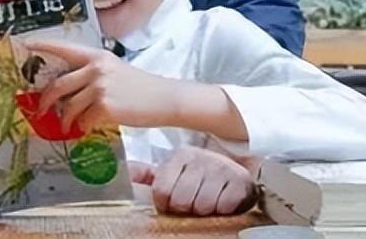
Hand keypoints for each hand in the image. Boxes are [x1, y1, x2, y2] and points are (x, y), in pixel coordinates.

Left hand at [29, 40, 175, 132]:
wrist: (164, 99)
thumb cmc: (141, 87)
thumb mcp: (116, 70)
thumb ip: (94, 73)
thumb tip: (69, 89)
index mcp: (97, 56)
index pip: (65, 48)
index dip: (44, 45)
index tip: (26, 45)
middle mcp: (96, 69)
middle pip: (59, 84)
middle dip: (46, 99)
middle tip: (41, 109)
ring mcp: (99, 87)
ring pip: (69, 106)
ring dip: (65, 119)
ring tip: (66, 126)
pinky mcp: (104, 106)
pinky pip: (84, 120)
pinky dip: (83, 127)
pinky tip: (88, 129)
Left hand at [128, 146, 257, 215]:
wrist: (233, 173)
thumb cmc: (198, 177)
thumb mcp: (171, 172)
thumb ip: (146, 174)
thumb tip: (124, 173)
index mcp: (180, 156)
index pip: (162, 191)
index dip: (165, 204)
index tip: (171, 203)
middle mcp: (201, 158)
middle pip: (182, 201)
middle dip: (186, 208)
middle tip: (191, 203)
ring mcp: (222, 168)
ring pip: (203, 205)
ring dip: (204, 210)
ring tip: (207, 203)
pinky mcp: (241, 181)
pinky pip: (225, 206)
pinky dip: (223, 209)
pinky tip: (221, 202)